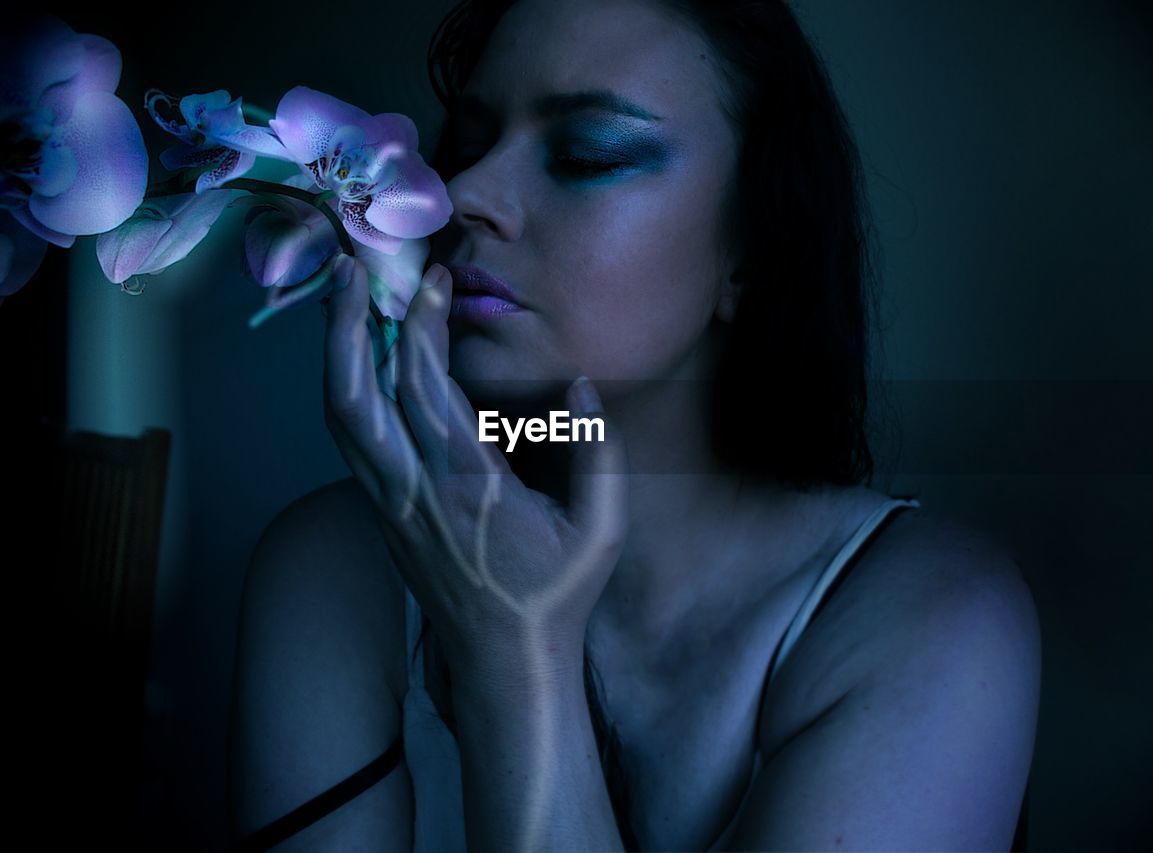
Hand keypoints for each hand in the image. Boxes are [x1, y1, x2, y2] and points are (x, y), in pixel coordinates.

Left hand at [322, 254, 628, 676]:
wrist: (503, 659)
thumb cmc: (555, 594)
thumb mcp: (602, 531)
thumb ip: (598, 455)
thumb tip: (579, 388)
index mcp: (467, 483)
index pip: (423, 383)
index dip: (421, 321)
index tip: (433, 279)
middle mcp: (414, 488)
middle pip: (356, 393)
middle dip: (346, 323)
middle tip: (351, 268)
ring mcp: (389, 504)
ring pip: (340, 419)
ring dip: (333, 355)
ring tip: (339, 303)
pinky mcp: (383, 514)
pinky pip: (350, 442)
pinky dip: (345, 391)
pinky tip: (357, 364)